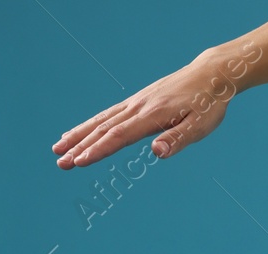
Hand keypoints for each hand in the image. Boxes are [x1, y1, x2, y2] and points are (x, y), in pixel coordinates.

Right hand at [52, 50, 242, 168]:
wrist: (209, 75)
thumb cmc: (208, 104)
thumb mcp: (200, 125)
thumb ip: (178, 139)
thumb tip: (157, 152)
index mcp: (152, 116)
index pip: (119, 136)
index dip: (98, 150)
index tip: (79, 161)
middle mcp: (138, 107)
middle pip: (103, 129)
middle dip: (80, 147)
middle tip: (60, 163)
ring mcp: (135, 103)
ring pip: (101, 120)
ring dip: (79, 135)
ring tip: (58, 148)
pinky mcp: (137, 102)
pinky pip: (109, 114)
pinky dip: (91, 124)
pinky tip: (80, 132)